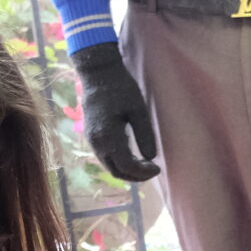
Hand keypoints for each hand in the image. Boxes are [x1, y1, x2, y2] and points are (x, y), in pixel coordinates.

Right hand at [72, 44, 158, 182]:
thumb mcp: (138, 109)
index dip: (143, 172)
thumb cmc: (120, 88)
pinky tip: (134, 157)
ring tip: (145, 166)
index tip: (158, 168)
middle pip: (116, 171)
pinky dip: (120, 162)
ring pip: (110, 166)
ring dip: (128, 170)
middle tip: (153, 170)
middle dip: (136, 176)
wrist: (98, 74)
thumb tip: (151, 157)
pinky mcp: (92, 137)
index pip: (126, 165)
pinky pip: (106, 157)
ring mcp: (92, 141)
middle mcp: (97, 143)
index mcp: (108, 136)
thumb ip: (144, 135)